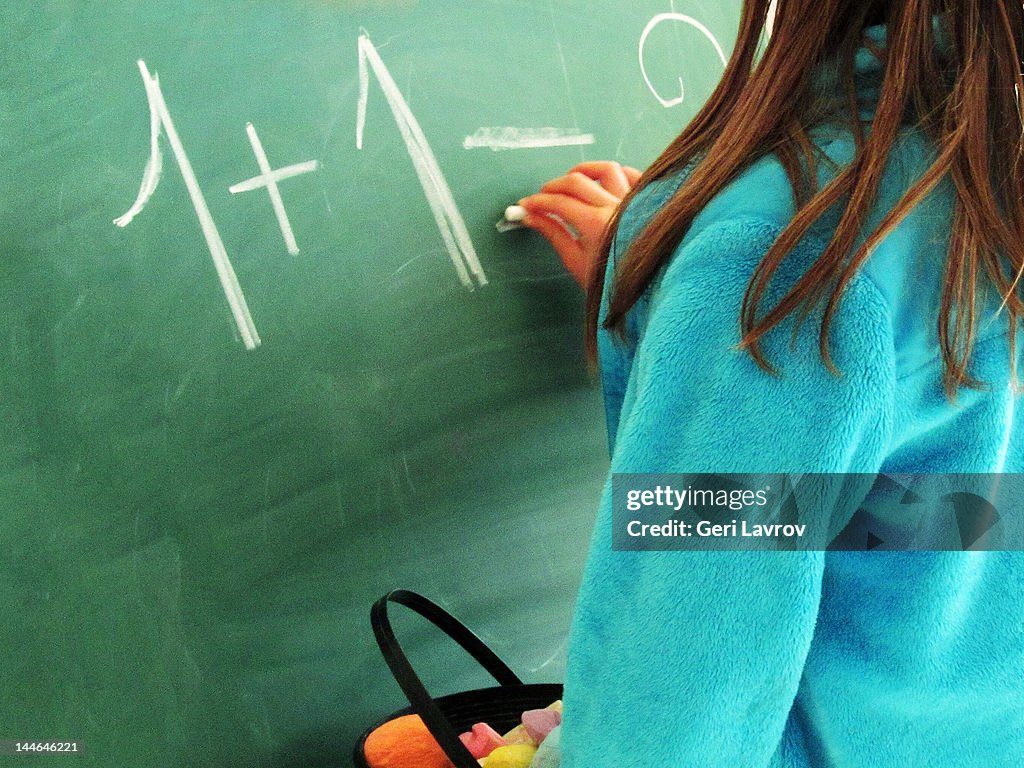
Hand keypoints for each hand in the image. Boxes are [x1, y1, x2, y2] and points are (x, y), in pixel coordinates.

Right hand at [517, 161, 641, 287]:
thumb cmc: (611, 282)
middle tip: (542, 196)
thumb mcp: (576, 261)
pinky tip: (603, 181)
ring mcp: (634, 202)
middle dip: (554, 185)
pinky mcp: (647, 202)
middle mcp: (616, 208)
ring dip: (584, 170)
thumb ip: (553, 233)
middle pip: (577, 181)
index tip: (526, 205)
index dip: (538, 201)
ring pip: (606, 169)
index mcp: (597, 225)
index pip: (559, 202)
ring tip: (571, 180)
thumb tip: (531, 217)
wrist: (645, 291)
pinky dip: (616, 173)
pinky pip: (632, 175)